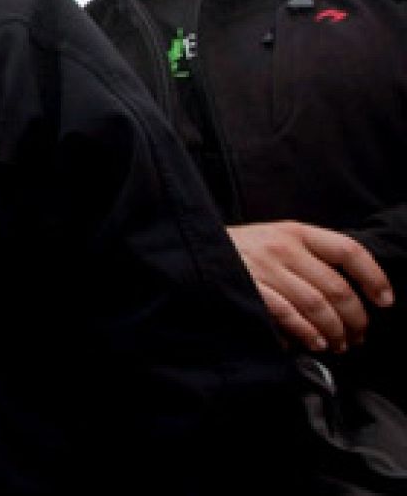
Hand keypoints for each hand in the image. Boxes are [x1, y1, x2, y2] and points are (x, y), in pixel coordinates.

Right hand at [227, 220, 394, 353]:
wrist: (192, 250)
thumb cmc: (239, 251)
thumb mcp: (274, 239)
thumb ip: (309, 258)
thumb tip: (347, 295)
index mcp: (295, 231)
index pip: (348, 250)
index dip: (374, 277)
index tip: (385, 300)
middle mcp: (282, 247)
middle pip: (337, 287)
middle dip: (355, 319)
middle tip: (358, 336)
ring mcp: (264, 268)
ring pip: (317, 305)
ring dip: (334, 331)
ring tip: (338, 344)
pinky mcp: (248, 288)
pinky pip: (288, 315)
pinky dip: (306, 332)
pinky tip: (314, 342)